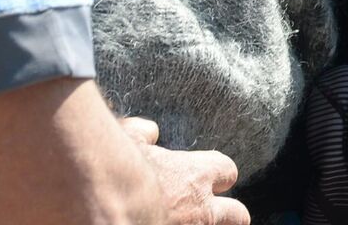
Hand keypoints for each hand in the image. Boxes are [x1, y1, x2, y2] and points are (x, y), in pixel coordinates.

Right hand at [120, 117, 249, 224]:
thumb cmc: (120, 171)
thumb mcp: (130, 139)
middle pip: (238, 215)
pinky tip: (154, 223)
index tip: (210, 177)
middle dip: (231, 214)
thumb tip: (150, 131)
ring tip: (181, 220)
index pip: (227, 170)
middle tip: (216, 213)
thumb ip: (144, 134)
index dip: (219, 174)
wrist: (109, 207)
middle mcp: (200, 208)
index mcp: (194, 174)